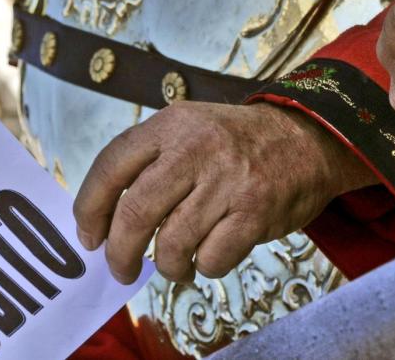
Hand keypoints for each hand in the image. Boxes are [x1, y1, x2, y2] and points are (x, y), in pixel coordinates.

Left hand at [72, 101, 372, 284]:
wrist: (306, 137)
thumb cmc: (234, 142)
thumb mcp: (186, 128)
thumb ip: (146, 161)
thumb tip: (103, 217)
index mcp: (169, 125)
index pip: (111, 166)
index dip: (90, 208)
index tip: (88, 237)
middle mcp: (195, 149)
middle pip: (136, 211)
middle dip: (119, 251)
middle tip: (118, 268)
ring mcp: (226, 181)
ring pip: (172, 242)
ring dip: (165, 265)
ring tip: (172, 265)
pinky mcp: (255, 211)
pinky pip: (211, 258)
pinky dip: (202, 267)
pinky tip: (207, 257)